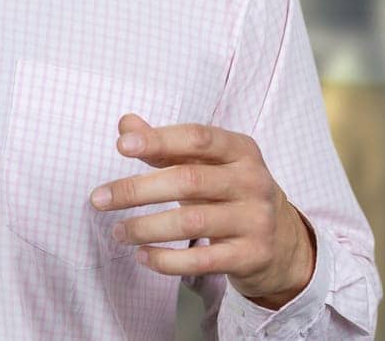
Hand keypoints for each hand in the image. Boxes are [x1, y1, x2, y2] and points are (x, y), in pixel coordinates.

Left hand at [89, 114, 315, 308]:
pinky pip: (203, 260)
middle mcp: (252, 181)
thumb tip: (125, 124)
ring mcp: (255, 220)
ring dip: (146, 228)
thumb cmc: (232, 193)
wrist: (284, 242)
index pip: (198, 138)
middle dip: (138, 190)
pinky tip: (142, 256)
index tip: (121, 146)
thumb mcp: (208, 164)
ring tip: (117, 232)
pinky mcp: (252, 256)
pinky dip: (167, 260)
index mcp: (241, 150)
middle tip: (99, 199)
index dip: (159, 140)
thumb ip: (165, 145)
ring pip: (192, 222)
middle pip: (189, 180)